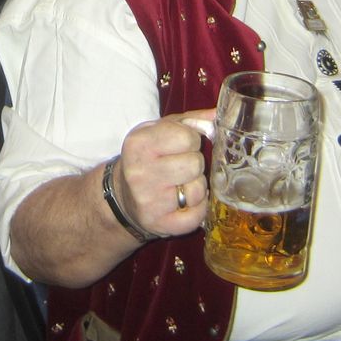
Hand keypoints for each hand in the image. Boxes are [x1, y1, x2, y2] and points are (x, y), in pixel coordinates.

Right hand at [115, 108, 213, 238]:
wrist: (123, 197)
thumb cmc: (147, 159)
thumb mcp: (158, 132)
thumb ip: (190, 121)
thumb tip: (217, 116)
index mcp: (139, 144)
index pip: (187, 137)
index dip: (190, 141)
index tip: (180, 147)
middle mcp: (140, 172)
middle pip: (195, 163)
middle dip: (194, 164)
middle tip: (180, 167)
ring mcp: (149, 201)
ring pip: (198, 189)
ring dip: (196, 186)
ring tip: (180, 185)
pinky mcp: (160, 224)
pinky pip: (197, 215)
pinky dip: (197, 209)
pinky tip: (184, 203)